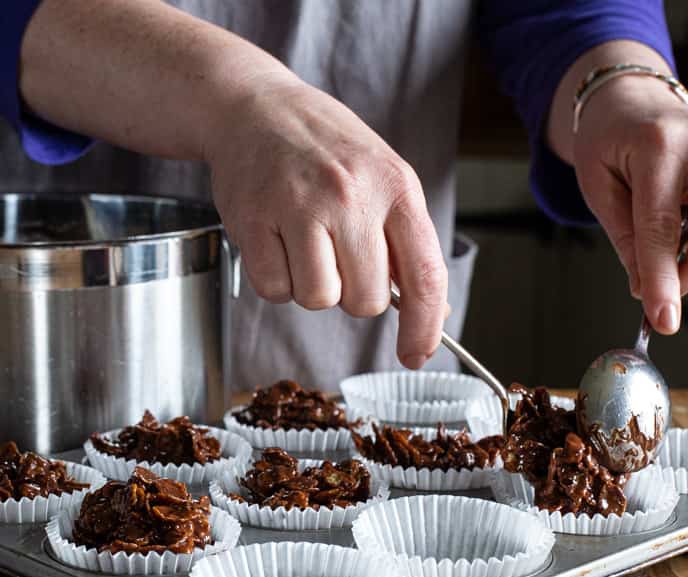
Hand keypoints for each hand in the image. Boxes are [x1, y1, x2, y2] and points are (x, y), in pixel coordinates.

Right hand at [205, 73, 447, 367]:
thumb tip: (431, 314)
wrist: (256, 108)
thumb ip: (408, 245)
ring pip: (319, 300)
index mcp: (396, 187)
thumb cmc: (327, 150)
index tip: (415, 355)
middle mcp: (351, 196)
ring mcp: (299, 206)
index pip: (425, 276)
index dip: (424, 327)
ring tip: (305, 244)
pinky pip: (275, 290)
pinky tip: (277, 241)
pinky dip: (277, 280)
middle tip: (339, 257)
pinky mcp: (253, 218)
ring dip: (314, 286)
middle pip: (366, 301)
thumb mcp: (384, 179)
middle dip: (355, 294)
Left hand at [573, 75, 687, 333]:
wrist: (631, 103)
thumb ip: (625, 238)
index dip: (663, 280)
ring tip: (665, 250)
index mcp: (659, 148)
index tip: (662, 319)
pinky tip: (685, 232)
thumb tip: (645, 288)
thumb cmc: (607, 143)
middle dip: (685, 276)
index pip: (662, 228)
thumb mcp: (598, 189)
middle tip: (654, 289)